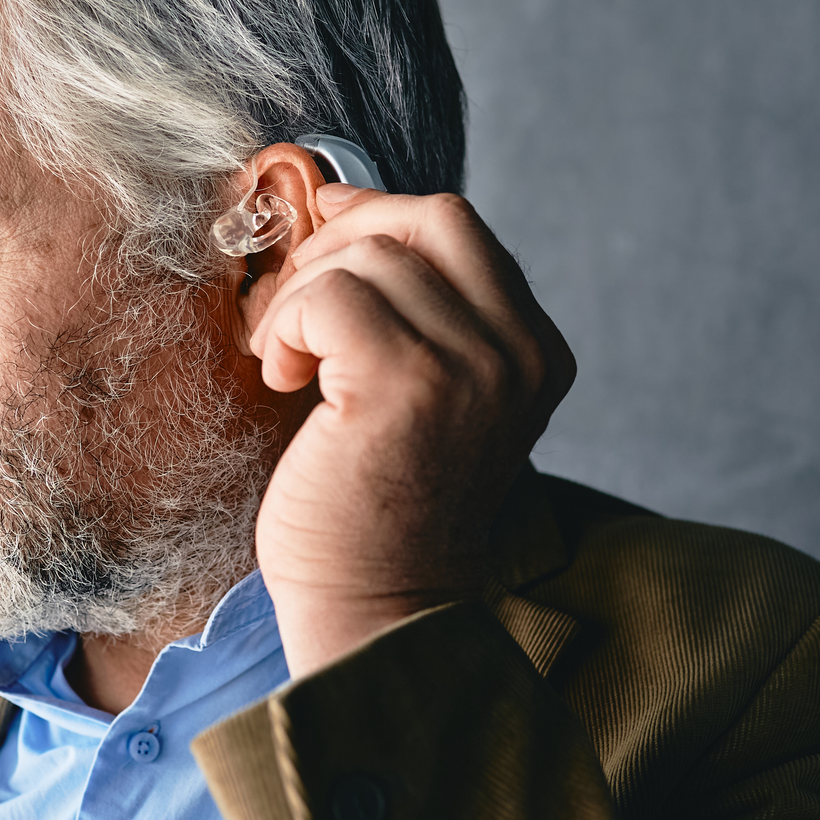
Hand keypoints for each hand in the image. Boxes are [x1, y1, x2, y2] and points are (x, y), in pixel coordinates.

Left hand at [245, 184, 574, 673]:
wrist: (374, 611)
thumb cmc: (374, 508)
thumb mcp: (422, 394)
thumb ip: (416, 314)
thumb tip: (339, 207)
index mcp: (534, 351)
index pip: (456, 227)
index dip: (375, 217)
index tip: (320, 238)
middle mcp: (520, 353)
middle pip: (422, 221)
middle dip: (337, 244)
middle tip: (291, 312)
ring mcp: (473, 367)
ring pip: (365, 258)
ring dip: (299, 300)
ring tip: (288, 366)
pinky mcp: (410, 385)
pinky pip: (330, 297)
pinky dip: (287, 327)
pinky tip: (284, 380)